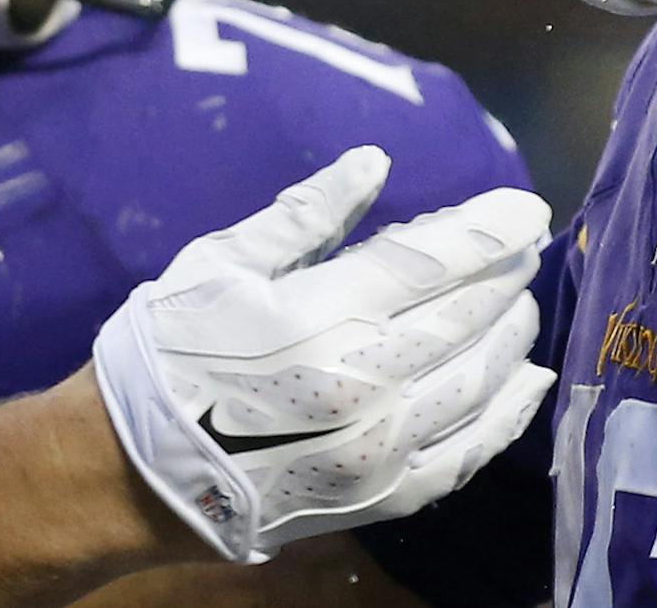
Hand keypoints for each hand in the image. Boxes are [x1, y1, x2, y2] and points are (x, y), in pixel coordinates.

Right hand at [92, 146, 553, 564]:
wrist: (128, 472)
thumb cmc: (167, 352)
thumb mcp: (219, 262)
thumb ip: (305, 214)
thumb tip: (374, 162)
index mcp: (323, 312)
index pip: (436, 257)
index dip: (490, 226)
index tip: (527, 205)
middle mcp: (367, 379)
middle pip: (468, 314)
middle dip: (507, 272)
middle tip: (527, 244)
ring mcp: (382, 445)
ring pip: (482, 379)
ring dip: (514, 334)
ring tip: (523, 302)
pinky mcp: (382, 495)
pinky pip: (468, 452)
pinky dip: (508, 414)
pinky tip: (528, 383)